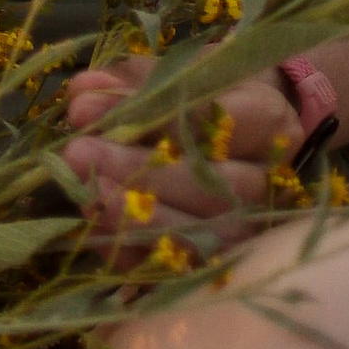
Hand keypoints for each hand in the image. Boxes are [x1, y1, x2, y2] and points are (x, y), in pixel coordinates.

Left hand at [64, 54, 302, 254]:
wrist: (241, 145)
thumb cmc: (198, 101)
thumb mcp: (169, 76)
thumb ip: (129, 85)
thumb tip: (84, 95)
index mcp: (268, 121)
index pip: (213, 119)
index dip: (147, 118)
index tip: (85, 107)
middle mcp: (271, 181)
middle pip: (212, 183)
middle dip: (137, 170)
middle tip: (76, 153)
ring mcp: (255, 231)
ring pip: (203, 235)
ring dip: (136, 218)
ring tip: (85, 196)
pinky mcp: (227, 266)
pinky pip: (182, 271)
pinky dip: (136, 253)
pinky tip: (96, 232)